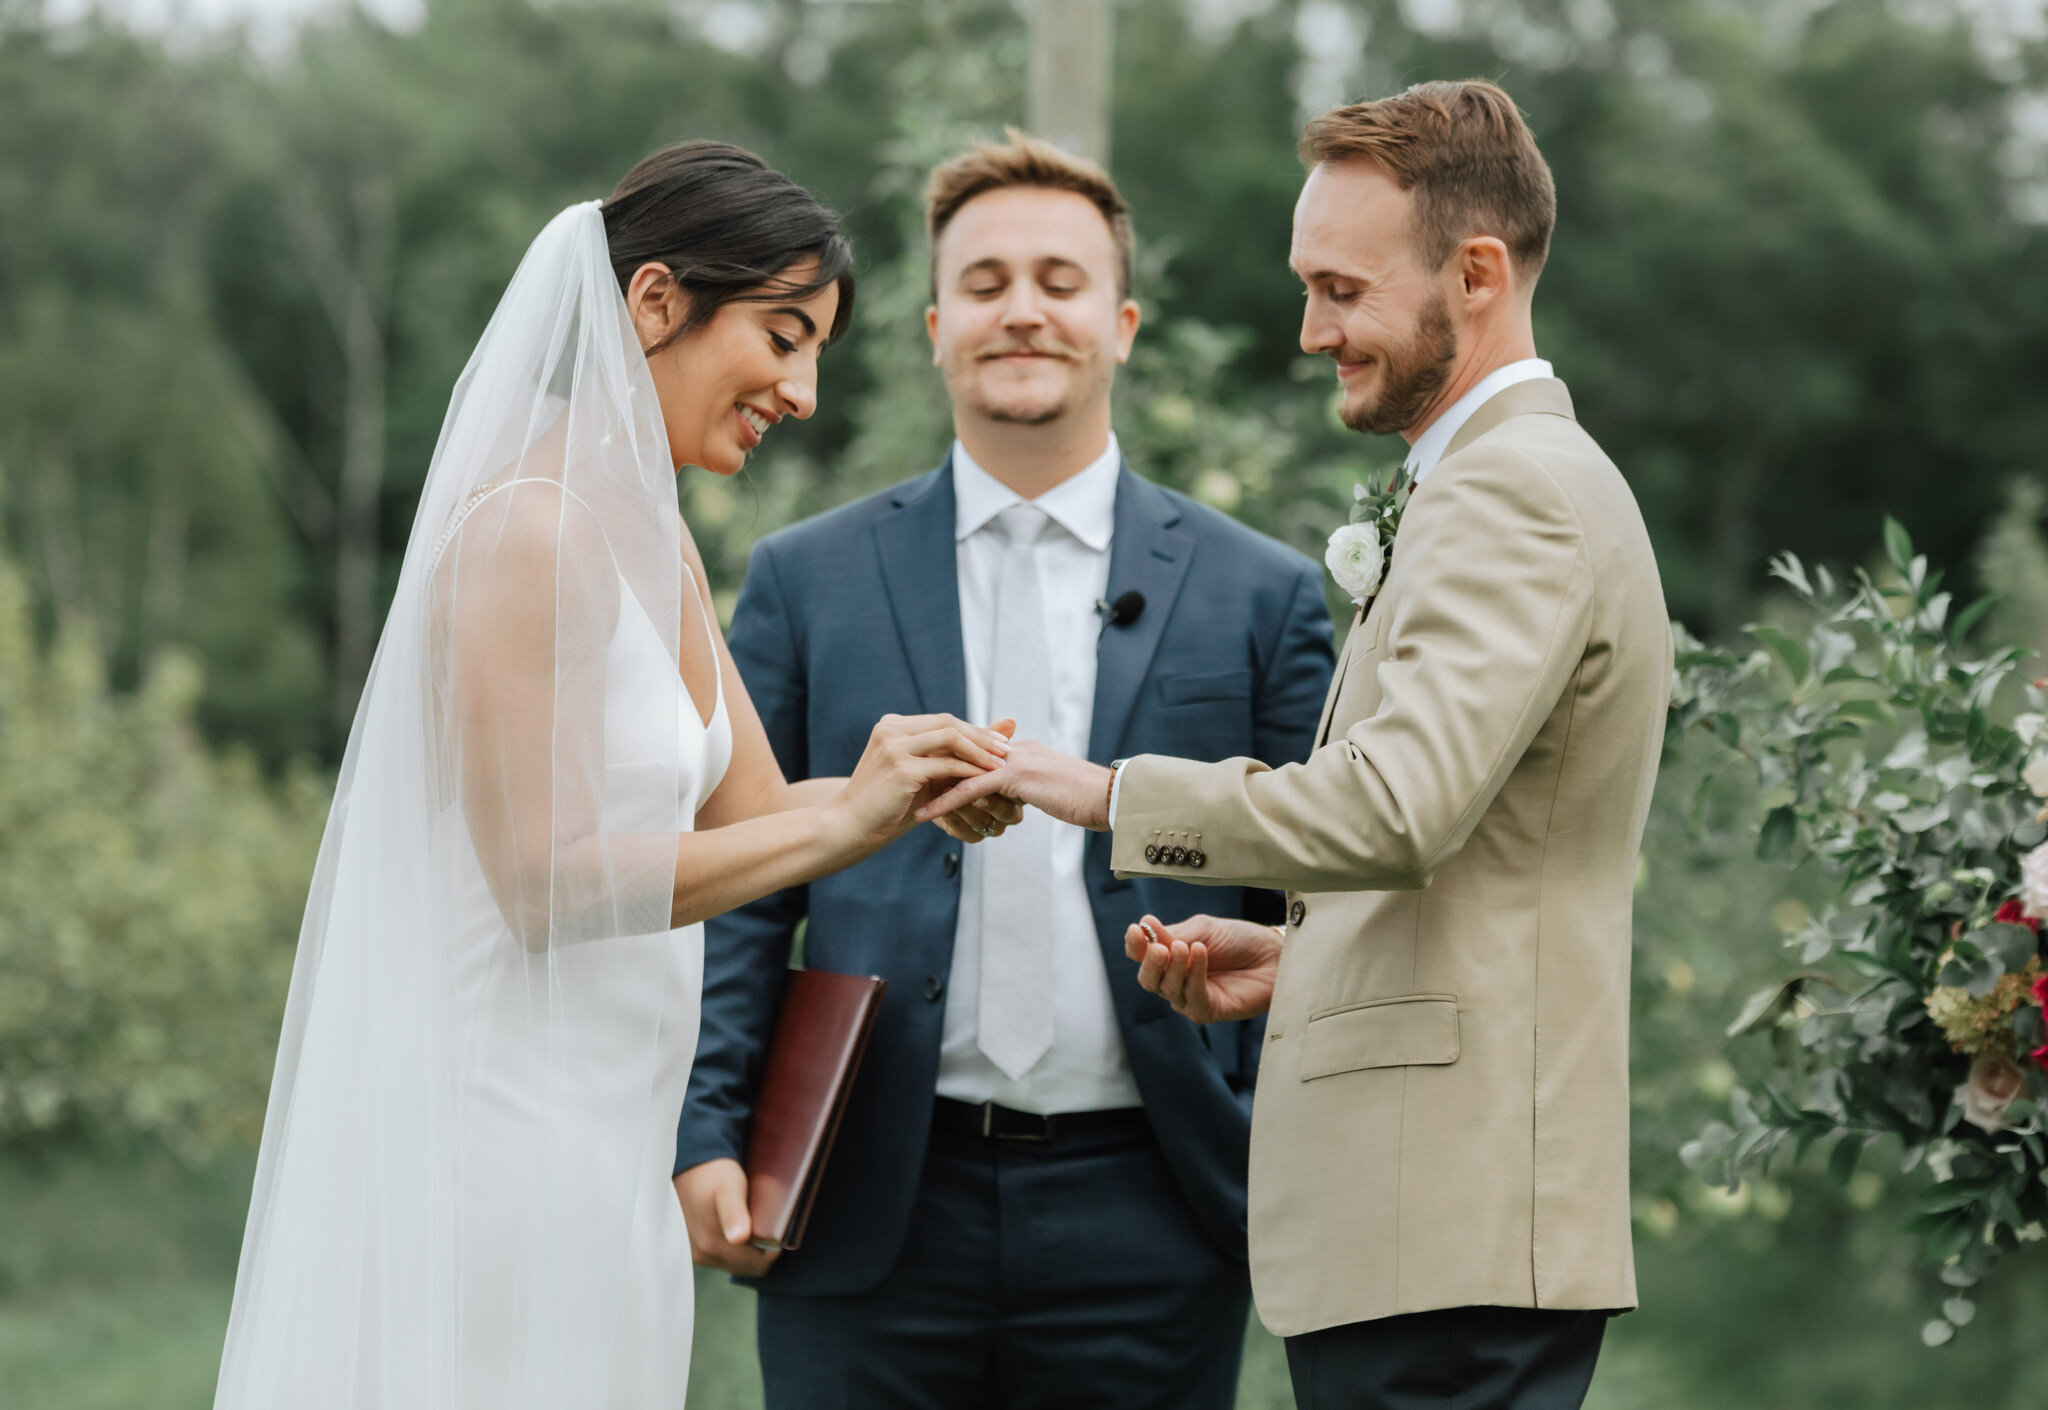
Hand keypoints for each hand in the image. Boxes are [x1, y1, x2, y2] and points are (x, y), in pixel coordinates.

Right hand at [673, 1158, 779, 1276]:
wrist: (690, 1165)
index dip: (773, 1251)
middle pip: (747, 1267)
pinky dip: (737, 1249)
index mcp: (712, 1244)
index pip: (756, 1265)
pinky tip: (741, 1228)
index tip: (778, 1231)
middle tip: (770, 1227)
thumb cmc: (714, 1174)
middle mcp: (703, 1254)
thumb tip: (738, 1238)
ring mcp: (698, 1253)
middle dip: (762, 1252)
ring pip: (736, 1264)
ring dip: (749, 1251)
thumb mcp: (729, 1188)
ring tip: (755, 1226)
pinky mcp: (696, 1249)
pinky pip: (725, 1258)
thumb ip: (734, 1213)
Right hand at [834, 714, 1011, 853]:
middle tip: (1006, 750)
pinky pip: (945, 764)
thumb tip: (987, 740)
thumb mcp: (920, 775)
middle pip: (948, 723)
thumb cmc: (887, 805)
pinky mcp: (900, 767)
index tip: (999, 743)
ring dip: (979, 751)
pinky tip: (984, 781)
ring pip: (949, 738)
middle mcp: (890, 729)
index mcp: (892, 726)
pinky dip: (968, 771)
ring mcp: (893, 746)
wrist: (849, 827)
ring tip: (1000, 765)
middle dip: (981, 736)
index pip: (942, 720)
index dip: (974, 730)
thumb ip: (948, 756)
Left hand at [912, 738, 1113, 831]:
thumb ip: (1034, 790)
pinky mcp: (1018, 777)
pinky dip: (945, 802)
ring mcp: (1016, 761)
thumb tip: (1019, 802)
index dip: (948, 767)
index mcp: (1024, 752)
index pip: (975, 755)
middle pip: (962, 756)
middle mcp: (1016, 751)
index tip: (921, 778)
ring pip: (962, 770)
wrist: (1116, 799)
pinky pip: (972, 789)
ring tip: (902, 800)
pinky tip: (924, 816)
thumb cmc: (1093, 801)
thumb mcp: (1056, 792)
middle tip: (899, 784)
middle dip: (930, 770)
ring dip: (930, 785)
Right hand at [1123, 912, 1280, 1022]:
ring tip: (1188, 947)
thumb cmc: (1238, 939)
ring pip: (1168, 989)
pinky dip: (1194, 976)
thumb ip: (1175, 934)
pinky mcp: (1207, 1011)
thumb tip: (1144, 925)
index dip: (1135, 945)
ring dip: (1175, 967)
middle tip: (1160, 948)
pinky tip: (1200, 954)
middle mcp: (1174, 979)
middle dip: (1150, 963)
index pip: (1140, 955)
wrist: (1273, 954)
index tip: (1137, 930)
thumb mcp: (1204, 929)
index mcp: (1168, 956)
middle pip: (1148, 978)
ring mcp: (1189, 997)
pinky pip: (1192, 998)